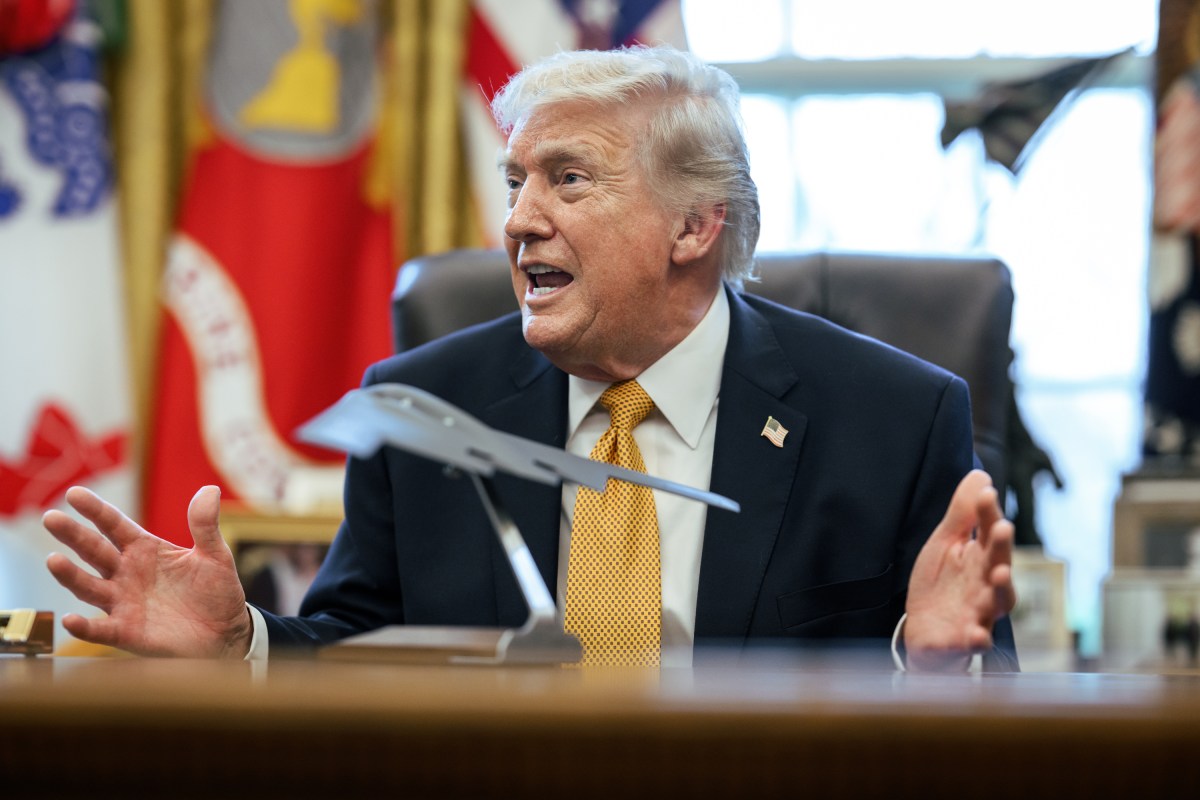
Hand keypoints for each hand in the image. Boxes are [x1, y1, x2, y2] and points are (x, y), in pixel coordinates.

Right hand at [43, 486, 253, 657]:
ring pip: (89, 587)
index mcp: (144, 550)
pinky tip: (70, 619)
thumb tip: (209, 490)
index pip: (114, 525)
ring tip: (54, 560)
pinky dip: (84, 627)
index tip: (74, 493)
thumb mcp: (215, 555)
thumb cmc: (216, 591)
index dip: (95, 510)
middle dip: (73, 535)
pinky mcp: (126, 633)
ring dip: (70, 575)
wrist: (226, 632)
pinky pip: (100, 630)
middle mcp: (126, 574)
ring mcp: (123, 603)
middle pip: (94, 551)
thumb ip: (205, 525)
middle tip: (51, 518)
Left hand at [903, 469, 1015, 671]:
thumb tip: (980, 475)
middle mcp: (986, 584)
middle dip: (1001, 547)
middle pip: (998, 563)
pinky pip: (976, 641)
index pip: (988, 531)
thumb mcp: (946, 544)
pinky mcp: (965, 640)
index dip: (988, 512)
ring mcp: (979, 613)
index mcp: (981, 558)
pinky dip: (977, 638)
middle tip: (1002, 527)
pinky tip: (975, 634)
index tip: (986, 493)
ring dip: (999, 589)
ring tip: (999, 574)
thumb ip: (962, 514)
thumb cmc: (942, 584)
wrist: (928, 632)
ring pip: (995, 602)